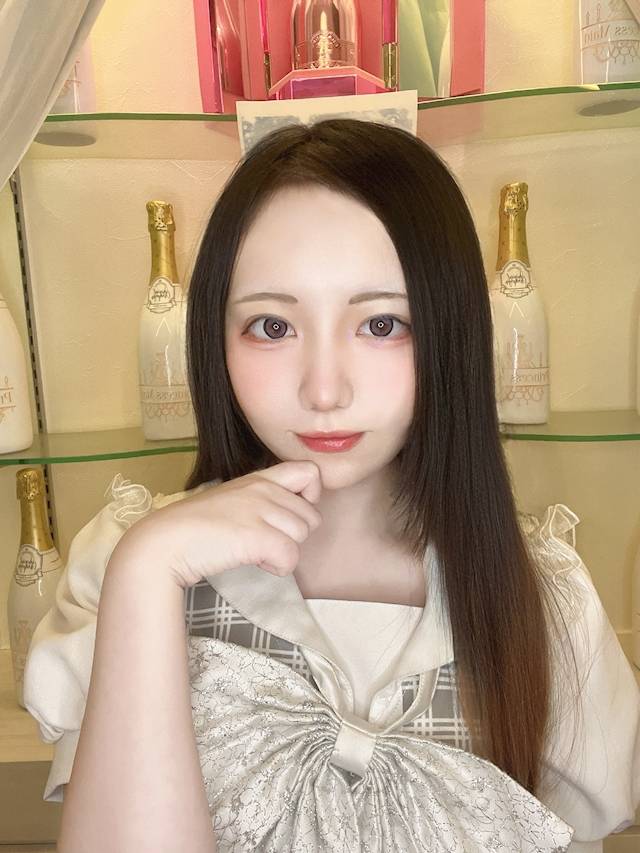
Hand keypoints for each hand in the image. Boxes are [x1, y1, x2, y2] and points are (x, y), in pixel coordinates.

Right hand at [120, 461, 322, 588]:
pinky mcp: (257, 536)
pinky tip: (255, 563)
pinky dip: (278, 568)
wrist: (163, 543)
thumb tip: (283, 520)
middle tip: (263, 541)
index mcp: (258, 479)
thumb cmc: (192, 528)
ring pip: (303, 536)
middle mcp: (263, 489)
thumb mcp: (231, 501)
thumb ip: (258, 502)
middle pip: (311, 515)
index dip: (309, 497)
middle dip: (293, 534)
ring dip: (283, 551)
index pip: (309, 472)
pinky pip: (291, 557)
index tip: (287, 516)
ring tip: (255, 551)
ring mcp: (260, 510)